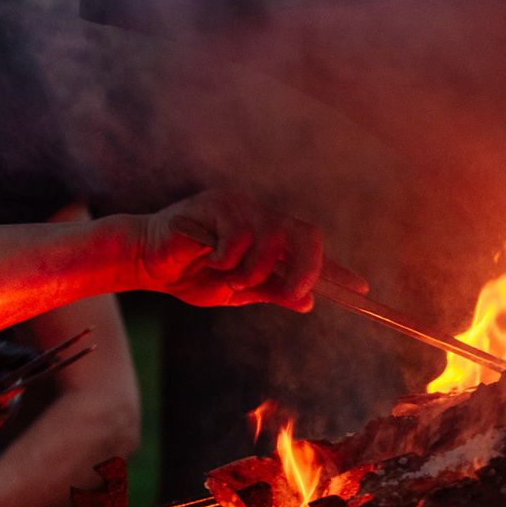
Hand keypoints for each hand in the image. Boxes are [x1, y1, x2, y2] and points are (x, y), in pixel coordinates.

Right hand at [134, 190, 364, 310]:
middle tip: (297, 291)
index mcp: (268, 235)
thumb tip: (308, 302)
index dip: (335, 269)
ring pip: (271, 238)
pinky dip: (228, 259)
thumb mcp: (237, 290)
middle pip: (305, 233)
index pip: (310, 247)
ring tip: (230, 279)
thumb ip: (271, 291)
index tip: (360, 288)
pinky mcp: (214, 204)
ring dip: (253, 269)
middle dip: (307, 268)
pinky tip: (211, 261)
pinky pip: (237, 236)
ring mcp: (239, 205)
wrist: (145, 262)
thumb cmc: (190, 273)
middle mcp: (260, 215)